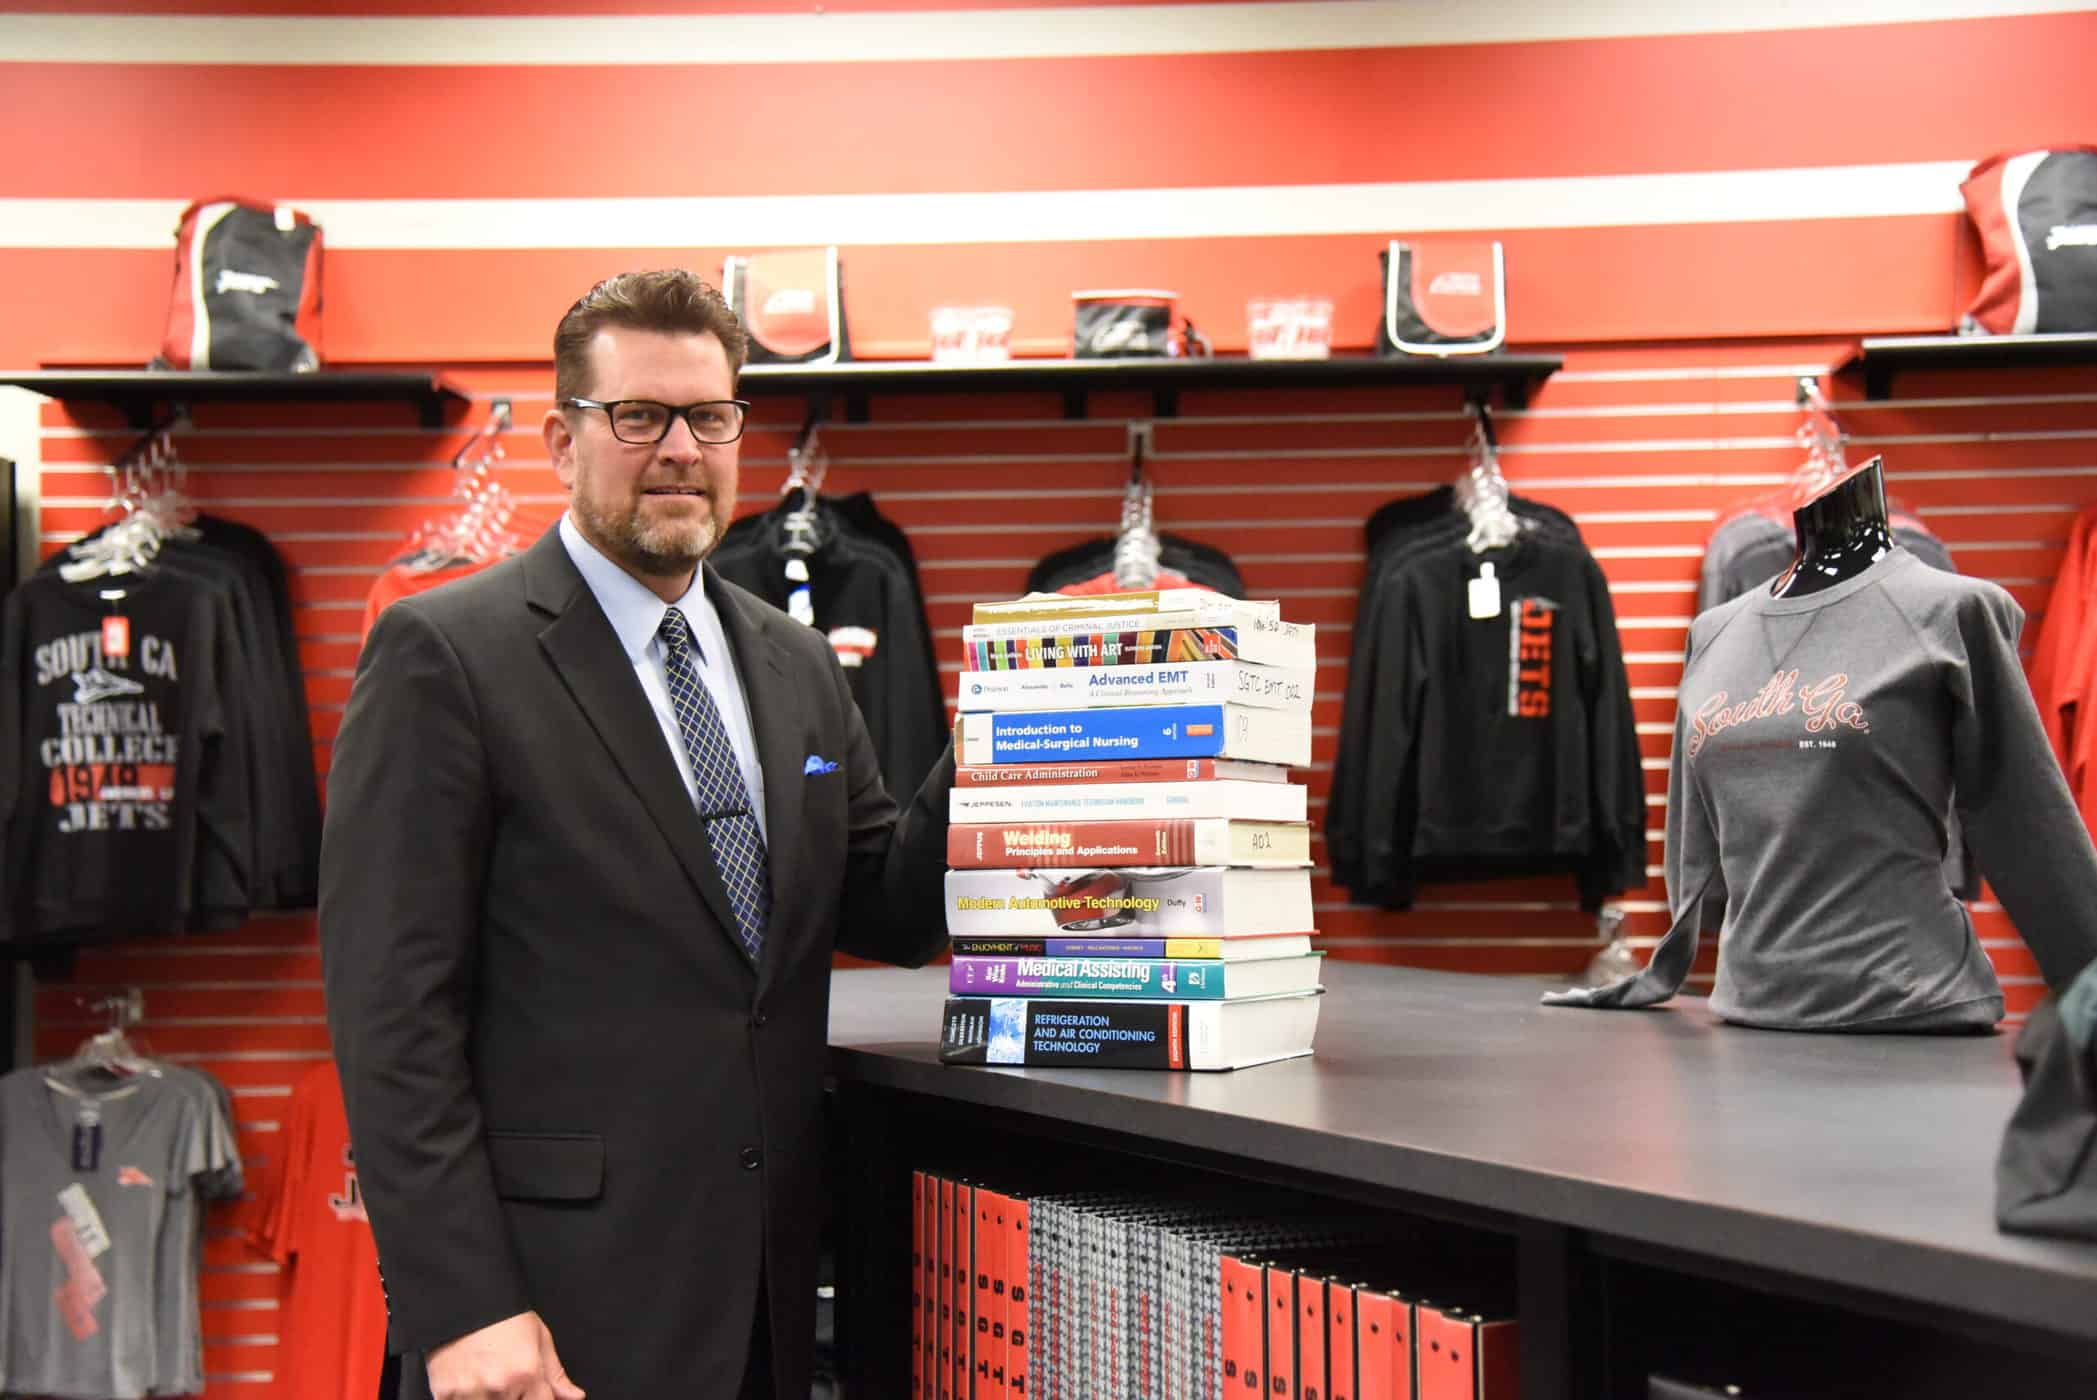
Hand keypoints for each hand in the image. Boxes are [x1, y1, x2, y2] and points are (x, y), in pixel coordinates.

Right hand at [426, 1311, 585, 1399]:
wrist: (465, 1299)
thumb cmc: (503, 1317)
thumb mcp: (539, 1338)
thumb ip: (555, 1374)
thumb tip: (574, 1397)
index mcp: (526, 1374)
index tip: (529, 1393)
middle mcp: (499, 1386)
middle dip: (511, 1397)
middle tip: (504, 1378)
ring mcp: (469, 1391)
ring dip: (485, 1398)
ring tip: (484, 1378)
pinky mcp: (444, 1393)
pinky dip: (462, 1397)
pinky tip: (466, 1382)